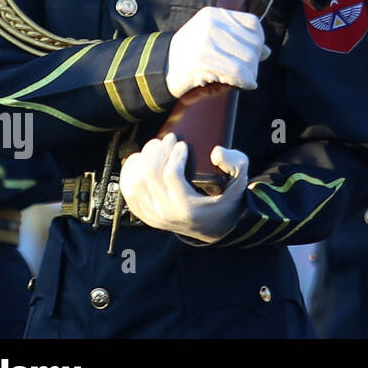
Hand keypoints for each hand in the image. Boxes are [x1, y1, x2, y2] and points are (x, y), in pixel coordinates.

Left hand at [119, 133, 247, 242]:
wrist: (215, 228)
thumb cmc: (225, 201)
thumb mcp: (239, 183)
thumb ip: (236, 163)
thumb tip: (216, 152)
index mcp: (188, 208)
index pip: (171, 176)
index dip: (174, 155)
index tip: (182, 143)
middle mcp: (166, 214)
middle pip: (150, 176)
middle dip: (157, 152)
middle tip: (167, 139)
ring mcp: (153, 216)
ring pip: (135, 183)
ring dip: (142, 160)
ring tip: (154, 147)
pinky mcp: (146, 215)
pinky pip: (129, 193)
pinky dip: (130, 173)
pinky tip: (139, 160)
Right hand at [165, 6, 269, 98]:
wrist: (160, 68)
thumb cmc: (188, 53)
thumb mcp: (211, 36)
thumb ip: (237, 39)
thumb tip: (266, 51)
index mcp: (214, 14)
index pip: (252, 23)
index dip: (259, 40)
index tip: (257, 52)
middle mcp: (212, 24)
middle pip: (252, 42)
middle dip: (255, 61)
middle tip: (249, 71)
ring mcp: (207, 42)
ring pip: (247, 58)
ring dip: (250, 73)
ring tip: (245, 79)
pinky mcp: (204, 61)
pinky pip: (237, 72)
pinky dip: (245, 81)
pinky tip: (245, 84)